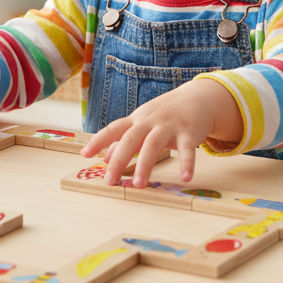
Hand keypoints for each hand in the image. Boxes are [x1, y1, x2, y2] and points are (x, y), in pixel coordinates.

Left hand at [79, 78, 241, 186]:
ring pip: (154, 145)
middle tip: (110, 182)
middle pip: (130, 139)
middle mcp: (150, 121)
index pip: (113, 129)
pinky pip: (187, 149)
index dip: (98, 141)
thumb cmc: (165, 113)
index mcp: (136, 120)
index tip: (84, 155)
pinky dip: (186, 163)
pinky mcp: (189, 131)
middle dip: (119, 160)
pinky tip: (185, 178)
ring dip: (145, 165)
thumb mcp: (142, 123)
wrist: (198, 98)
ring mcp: (169, 126)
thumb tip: (103, 158)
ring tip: (138, 184)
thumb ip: (123, 140)